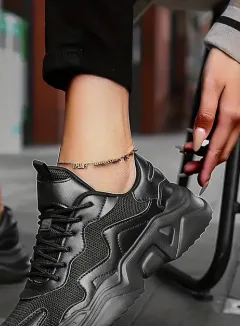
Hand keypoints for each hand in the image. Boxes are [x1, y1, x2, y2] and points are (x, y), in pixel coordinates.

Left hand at [181, 48, 239, 189]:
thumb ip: (203, 117)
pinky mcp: (239, 112)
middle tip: (189, 170)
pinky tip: (201, 142)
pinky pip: (227, 133)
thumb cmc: (225, 63)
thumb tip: (197, 142)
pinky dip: (214, 141)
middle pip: (222, 150)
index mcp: (232, 115)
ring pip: (225, 143)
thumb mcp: (209, 89)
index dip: (207, 167)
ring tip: (190, 158)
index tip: (201, 180)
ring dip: (208, 153)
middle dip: (205, 163)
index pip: (217, 150)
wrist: (238, 46)